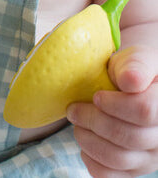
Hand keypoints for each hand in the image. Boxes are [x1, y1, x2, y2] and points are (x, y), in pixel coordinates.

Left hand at [67, 45, 157, 176]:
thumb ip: (134, 66)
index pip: (144, 111)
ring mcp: (151, 157)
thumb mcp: (134, 59)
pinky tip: (85, 141)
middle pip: (129, 137)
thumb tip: (130, 80)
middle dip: (94, 121)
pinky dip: (91, 160)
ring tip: (77, 123)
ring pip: (119, 159)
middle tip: (74, 109)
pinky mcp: (134, 170)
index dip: (115, 105)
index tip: (96, 96)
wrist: (129, 85)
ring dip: (88, 140)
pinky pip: (110, 176)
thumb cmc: (130, 70)